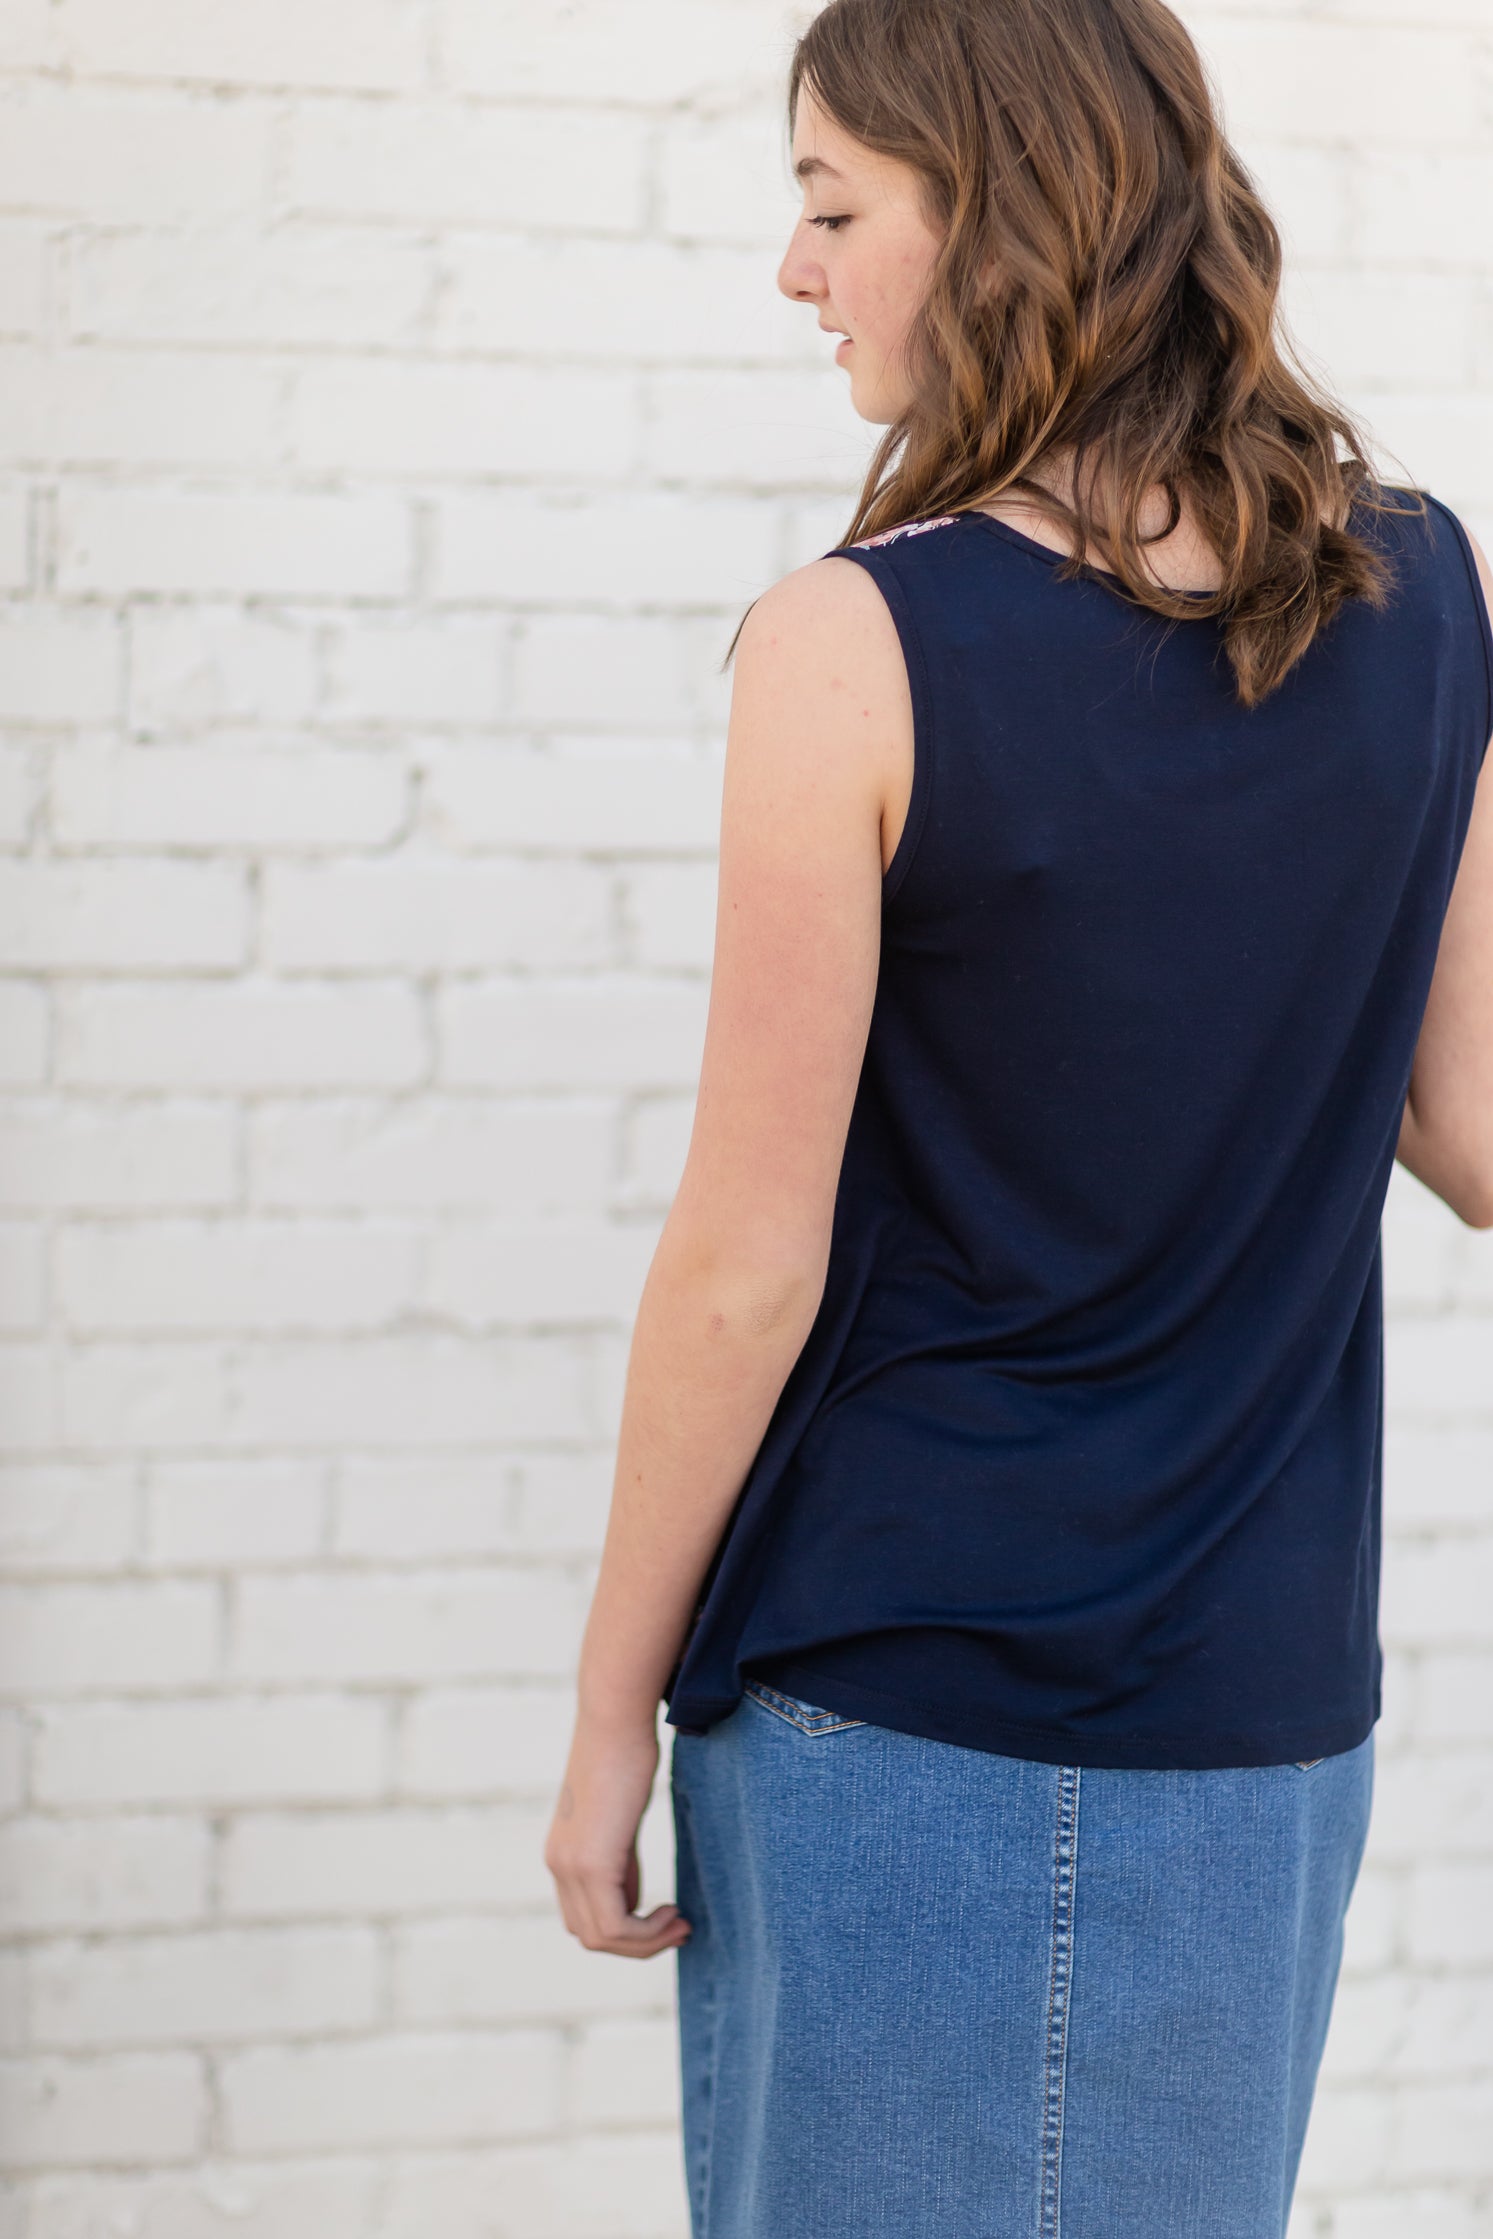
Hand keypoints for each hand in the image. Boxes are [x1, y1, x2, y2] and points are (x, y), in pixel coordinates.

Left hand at [544, 1715, 692, 1958]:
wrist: (615, 1720)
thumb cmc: (626, 1755)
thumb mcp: (620, 1818)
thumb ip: (619, 1860)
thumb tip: (631, 1900)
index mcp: (562, 1854)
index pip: (584, 1918)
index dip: (625, 1931)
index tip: (665, 1916)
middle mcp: (558, 1865)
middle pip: (589, 1936)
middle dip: (637, 1944)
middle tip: (679, 1927)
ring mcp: (570, 1866)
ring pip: (600, 1938)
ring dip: (646, 1943)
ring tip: (680, 1923)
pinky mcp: (590, 1863)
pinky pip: (614, 1926)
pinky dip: (646, 1932)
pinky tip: (672, 1912)